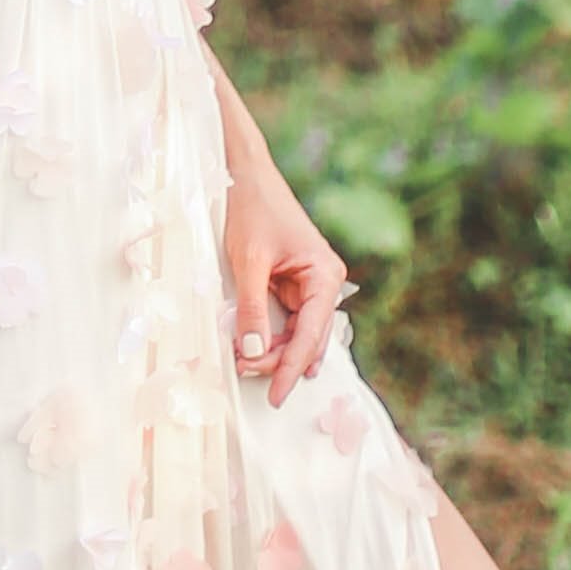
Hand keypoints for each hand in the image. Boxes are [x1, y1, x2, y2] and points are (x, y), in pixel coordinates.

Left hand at [222, 156, 351, 402]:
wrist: (247, 174)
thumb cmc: (253, 210)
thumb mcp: (248, 261)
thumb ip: (252, 309)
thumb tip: (253, 353)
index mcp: (325, 276)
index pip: (311, 335)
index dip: (292, 367)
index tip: (277, 395)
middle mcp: (324, 283)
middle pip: (307, 338)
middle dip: (279, 360)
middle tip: (246, 374)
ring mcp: (309, 284)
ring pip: (297, 332)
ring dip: (274, 350)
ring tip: (245, 363)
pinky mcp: (292, 283)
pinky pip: (286, 319)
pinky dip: (270, 335)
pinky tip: (258, 352)